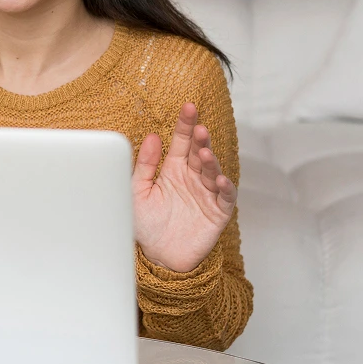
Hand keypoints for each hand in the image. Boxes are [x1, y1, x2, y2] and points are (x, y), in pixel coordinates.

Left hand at [133, 102, 237, 273]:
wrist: (157, 257)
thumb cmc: (146, 224)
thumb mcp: (137, 191)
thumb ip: (144, 165)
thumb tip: (151, 137)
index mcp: (172, 169)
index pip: (181, 142)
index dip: (185, 124)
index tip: (188, 106)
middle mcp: (191, 178)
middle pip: (198, 152)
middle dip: (200, 139)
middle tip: (198, 128)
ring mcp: (206, 194)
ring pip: (212, 171)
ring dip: (209, 161)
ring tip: (203, 153)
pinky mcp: (217, 212)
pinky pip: (225, 197)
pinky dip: (224, 187)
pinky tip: (219, 179)